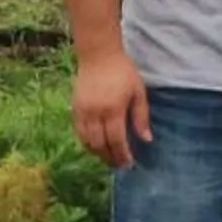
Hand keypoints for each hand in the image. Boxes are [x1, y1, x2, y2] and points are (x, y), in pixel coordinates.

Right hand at [72, 51, 149, 168]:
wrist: (98, 56)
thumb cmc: (123, 72)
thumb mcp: (138, 92)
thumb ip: (141, 117)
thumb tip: (147, 139)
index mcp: (113, 109)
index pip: (117, 140)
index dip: (123, 154)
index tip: (129, 163)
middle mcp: (95, 113)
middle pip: (100, 144)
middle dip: (110, 157)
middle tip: (119, 165)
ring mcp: (82, 112)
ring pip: (87, 142)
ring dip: (98, 153)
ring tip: (109, 158)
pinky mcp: (74, 109)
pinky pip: (79, 133)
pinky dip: (87, 143)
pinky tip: (96, 146)